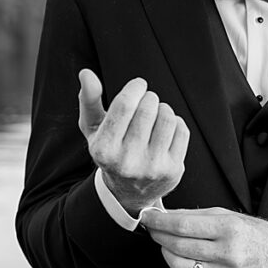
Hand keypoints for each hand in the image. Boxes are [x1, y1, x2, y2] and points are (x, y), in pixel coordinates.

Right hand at [77, 68, 189, 214]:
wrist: (128, 193)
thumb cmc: (111, 151)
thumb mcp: (94, 129)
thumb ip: (89, 100)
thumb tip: (86, 74)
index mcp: (104, 150)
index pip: (125, 104)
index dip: (136, 87)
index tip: (139, 85)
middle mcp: (127, 162)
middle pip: (148, 108)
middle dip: (149, 97)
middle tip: (146, 102)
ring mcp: (152, 168)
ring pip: (167, 117)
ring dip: (163, 109)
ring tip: (155, 116)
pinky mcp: (173, 170)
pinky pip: (181, 130)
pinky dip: (175, 123)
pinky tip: (164, 130)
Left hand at [140, 207, 267, 267]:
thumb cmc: (254, 234)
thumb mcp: (228, 216)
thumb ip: (195, 216)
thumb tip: (166, 215)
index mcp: (228, 229)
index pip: (182, 226)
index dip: (159, 221)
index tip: (147, 216)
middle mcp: (227, 254)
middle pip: (177, 246)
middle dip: (158, 235)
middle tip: (152, 228)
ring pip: (179, 266)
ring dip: (165, 252)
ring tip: (166, 243)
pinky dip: (182, 266)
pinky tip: (185, 256)